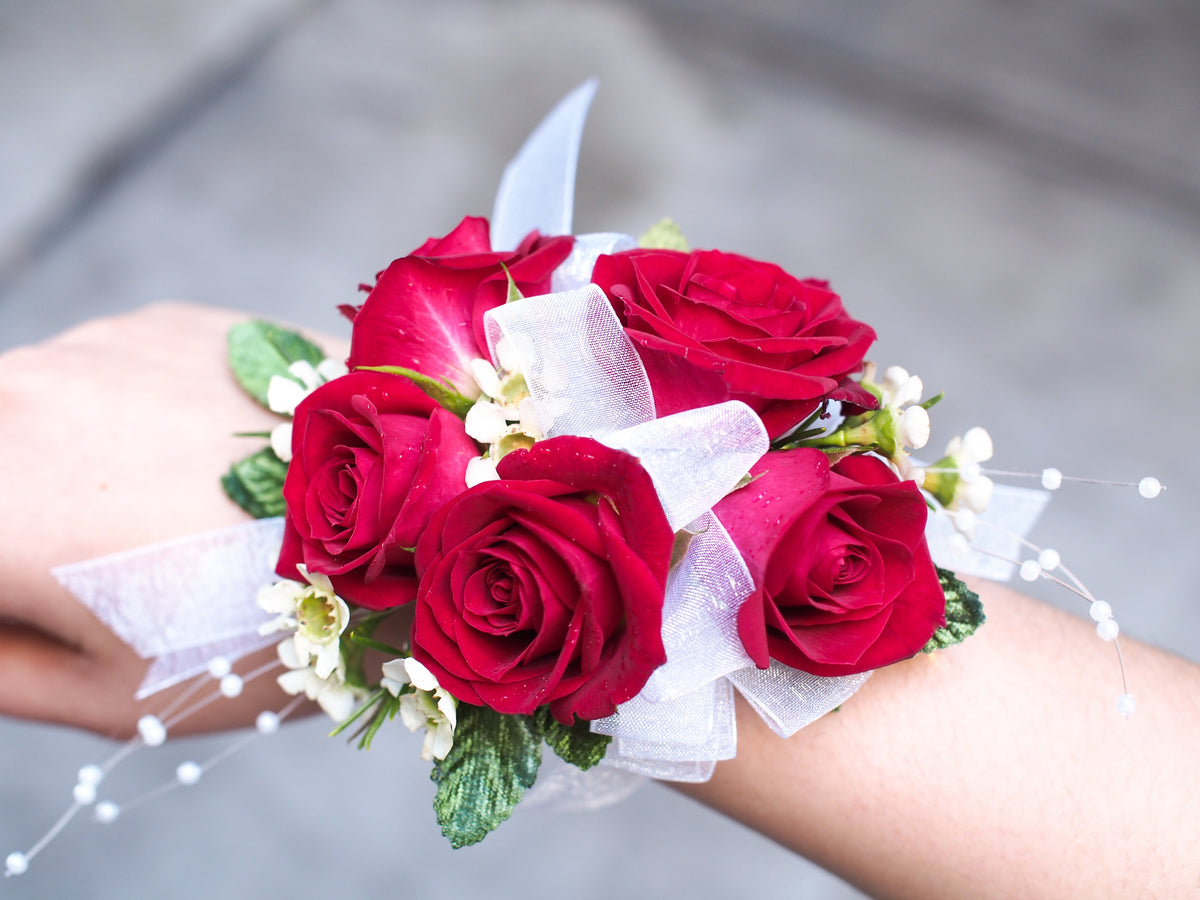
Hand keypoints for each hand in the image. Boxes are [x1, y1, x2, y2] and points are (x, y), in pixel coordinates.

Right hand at [0, 302, 344, 735]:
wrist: (418, 529)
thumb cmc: (261, 635)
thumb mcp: (106, 692)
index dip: (14, 591)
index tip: (56, 605)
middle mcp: (20, 401)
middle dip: (26, 519)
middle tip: (109, 572)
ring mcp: (97, 347)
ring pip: (36, 414)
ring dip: (67, 464)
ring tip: (170, 520)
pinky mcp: (166, 321)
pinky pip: (107, 374)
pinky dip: (129, 418)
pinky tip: (206, 466)